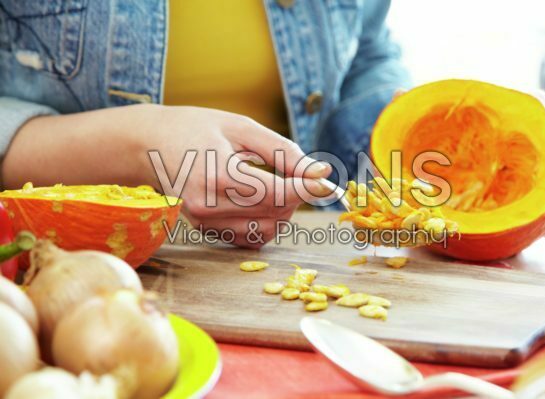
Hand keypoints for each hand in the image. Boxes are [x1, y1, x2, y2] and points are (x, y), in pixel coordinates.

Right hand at [136, 105, 331, 247]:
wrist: (148, 144)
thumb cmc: (196, 128)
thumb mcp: (241, 127)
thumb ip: (283, 151)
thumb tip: (320, 172)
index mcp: (217, 175)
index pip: (275, 193)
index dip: (307, 189)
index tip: (328, 182)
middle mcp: (208, 205)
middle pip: (274, 213)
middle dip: (297, 196)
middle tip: (298, 175)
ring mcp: (204, 222)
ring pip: (266, 230)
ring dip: (283, 211)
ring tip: (275, 184)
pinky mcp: (205, 230)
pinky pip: (250, 237)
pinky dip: (266, 221)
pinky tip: (260, 200)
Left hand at [392, 87, 544, 235]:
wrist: (404, 168)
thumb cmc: (411, 140)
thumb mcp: (406, 126)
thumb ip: (406, 111)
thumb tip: (397, 94)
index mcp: (479, 118)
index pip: (513, 106)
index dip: (537, 109)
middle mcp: (494, 142)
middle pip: (533, 141)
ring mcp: (495, 170)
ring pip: (533, 174)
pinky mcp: (491, 197)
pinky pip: (518, 204)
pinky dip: (533, 215)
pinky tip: (544, 228)